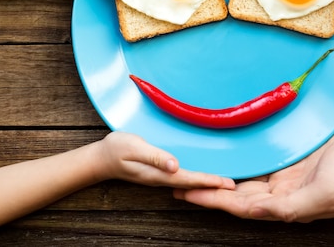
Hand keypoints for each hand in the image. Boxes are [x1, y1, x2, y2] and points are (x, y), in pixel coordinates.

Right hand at [93, 132, 234, 189]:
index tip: (226, 182)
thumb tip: (175, 165)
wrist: (100, 158)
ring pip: (188, 181)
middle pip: (192, 183)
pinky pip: (181, 176)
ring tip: (223, 181)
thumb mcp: (135, 148)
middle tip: (234, 184)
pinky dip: (195, 176)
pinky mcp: (159, 171)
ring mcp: (160, 176)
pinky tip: (202, 174)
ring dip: (205, 181)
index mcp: (158, 174)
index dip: (208, 180)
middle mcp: (162, 178)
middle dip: (212, 184)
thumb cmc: (117, 149)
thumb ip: (155, 157)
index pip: (189, 179)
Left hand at [174, 115, 333, 221]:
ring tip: (199, 168)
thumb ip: (289, 207)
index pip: (241, 206)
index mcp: (291, 205)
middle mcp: (287, 190)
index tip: (183, 192)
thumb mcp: (325, 195)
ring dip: (225, 173)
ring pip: (250, 175)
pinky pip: (266, 157)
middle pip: (239, 192)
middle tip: (179, 179)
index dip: (211, 199)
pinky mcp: (299, 153)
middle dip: (210, 187)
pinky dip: (247, 156)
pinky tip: (234, 151)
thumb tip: (253, 213)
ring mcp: (293, 171)